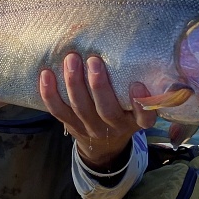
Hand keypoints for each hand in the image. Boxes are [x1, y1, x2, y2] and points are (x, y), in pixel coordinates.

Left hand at [39, 53, 155, 171]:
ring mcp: (90, 127)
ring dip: (74, 83)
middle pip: (106, 110)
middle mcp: (114, 126)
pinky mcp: (70, 124)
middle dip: (99, 85)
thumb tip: (152, 53)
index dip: (140, 103)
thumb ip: (144, 88)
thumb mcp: (138, 107)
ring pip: (80, 107)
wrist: (105, 146)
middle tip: (94, 60)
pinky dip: (50, 93)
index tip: (138, 84)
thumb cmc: (124, 113)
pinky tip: (46, 74)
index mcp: (135, 121)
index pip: (144, 117)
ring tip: (71, 59)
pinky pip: (57, 111)